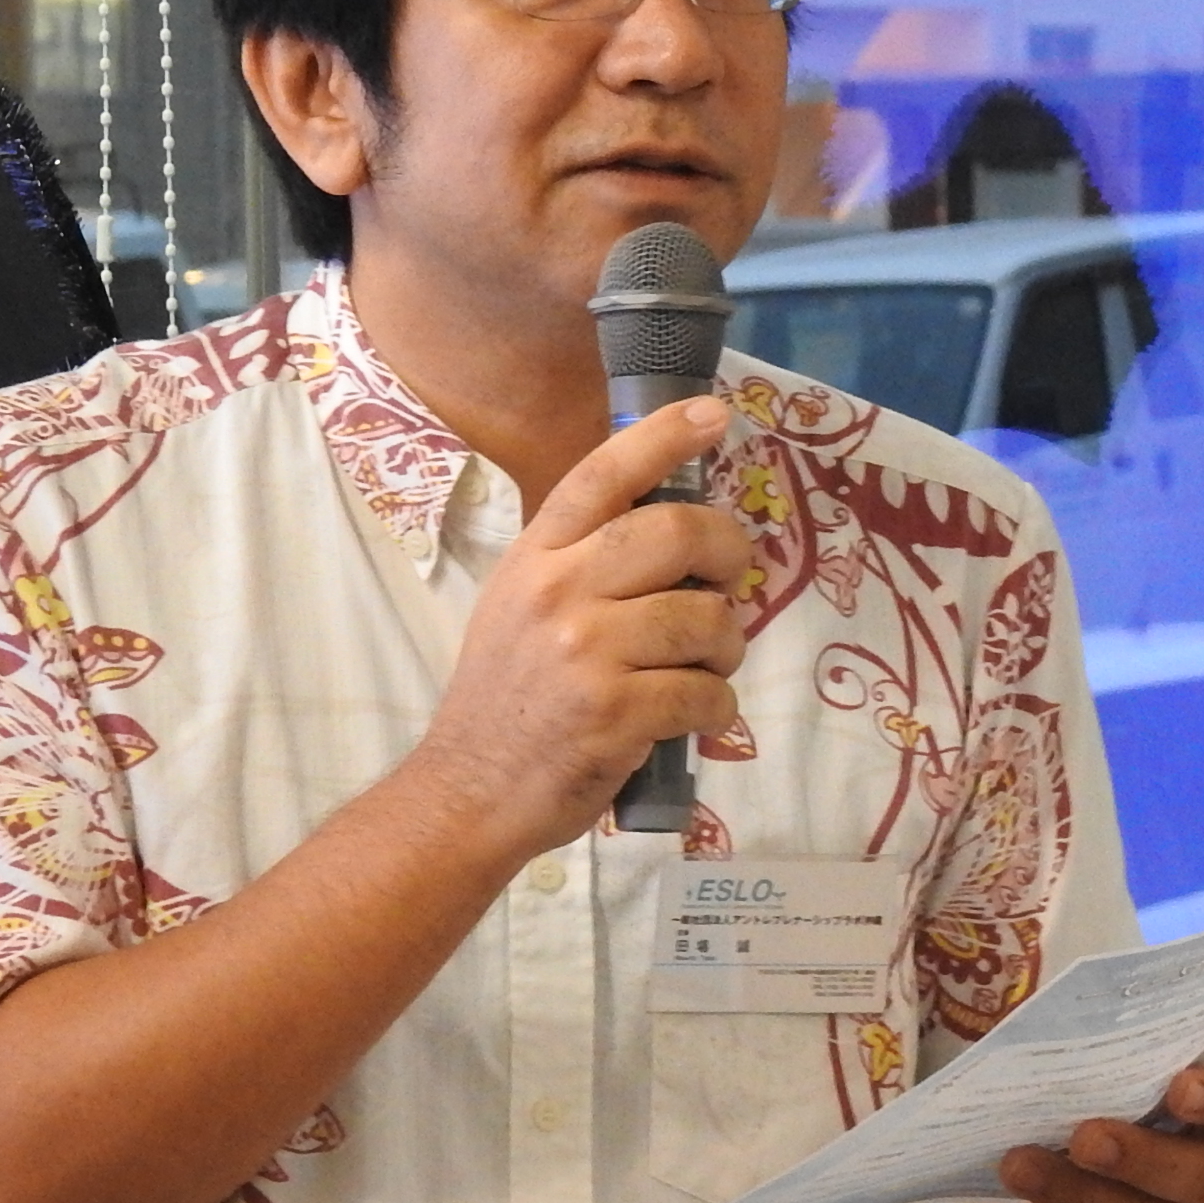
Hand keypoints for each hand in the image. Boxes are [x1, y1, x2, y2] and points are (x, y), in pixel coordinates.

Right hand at [407, 398, 754, 861]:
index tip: (712, 414)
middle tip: (733, 577)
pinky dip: (717, 707)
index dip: (663, 437)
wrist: (470, 788)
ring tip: (709, 664)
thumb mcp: (519, 605)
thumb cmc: (505, 697)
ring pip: (705, 618)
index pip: (603, 475)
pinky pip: (705, 692)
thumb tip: (674, 534)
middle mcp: (559, 591)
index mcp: (536, 557)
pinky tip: (698, 716)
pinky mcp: (614, 713)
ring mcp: (586, 652)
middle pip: (676, 533)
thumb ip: (578, 563)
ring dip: (727, 644)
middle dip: (728, 550)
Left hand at [996, 1060, 1203, 1202]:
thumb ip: (1140, 1061)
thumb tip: (1066, 1044)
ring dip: (1089, 1201)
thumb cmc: (1158, 1100)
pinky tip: (1042, 1201)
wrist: (1156, 1178)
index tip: (1179, 1087)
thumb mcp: (1162, 1071)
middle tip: (1082, 1138)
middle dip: (1143, 1161)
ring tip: (1024, 1168)